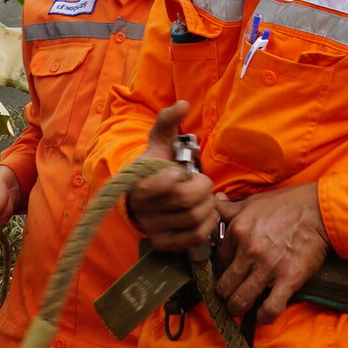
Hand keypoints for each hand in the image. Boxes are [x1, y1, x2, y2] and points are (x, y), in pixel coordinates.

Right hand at [123, 103, 217, 252]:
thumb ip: (168, 120)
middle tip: (202, 182)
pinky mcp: (164, 244)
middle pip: (187, 201)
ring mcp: (153, 229)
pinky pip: (195, 238)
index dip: (178, 177)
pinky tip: (205, 212)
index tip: (180, 170)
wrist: (144, 194)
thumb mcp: (159, 140)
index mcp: (139, 184)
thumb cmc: (155, 165)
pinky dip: (207, 224)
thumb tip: (183, 103)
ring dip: (208, 205)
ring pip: (194, 218)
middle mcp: (143, 210)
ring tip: (204, 197)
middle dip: (203, 188)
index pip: (164, 184)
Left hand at [213, 185, 330, 322]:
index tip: (227, 276)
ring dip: (239, 308)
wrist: (318, 210)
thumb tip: (215, 202)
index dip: (220, 273)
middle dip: (225, 294)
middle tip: (231, 295)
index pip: (217, 263)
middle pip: (223, 287)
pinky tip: (262, 315)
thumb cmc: (286, 205)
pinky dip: (263, 317)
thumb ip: (229, 208)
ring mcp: (268, 267)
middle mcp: (249, 251)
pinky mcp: (289, 279)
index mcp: (237, 231)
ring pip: (240, 301)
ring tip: (243, 307)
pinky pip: (270, 309)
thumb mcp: (252, 202)